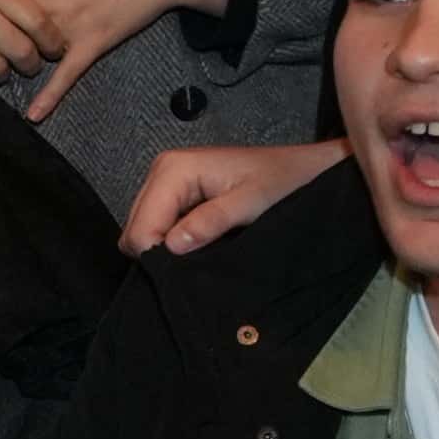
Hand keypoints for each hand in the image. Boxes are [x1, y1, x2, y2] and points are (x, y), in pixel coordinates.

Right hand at [122, 136, 340, 254]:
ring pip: (143, 226)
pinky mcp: (175, 189)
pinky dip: (170, 239)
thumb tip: (171, 247)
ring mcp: (167, 178)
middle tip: (197, 262)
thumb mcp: (250, 204)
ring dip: (165, 246)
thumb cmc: (282, 181)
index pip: (141, 225)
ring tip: (201, 251)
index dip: (158, 254)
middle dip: (158, 250)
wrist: (304, 168)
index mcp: (174, 169)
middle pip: (135, 226)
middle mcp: (163, 169)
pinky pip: (158, 222)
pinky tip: (198, 242)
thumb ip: (210, 222)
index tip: (188, 270)